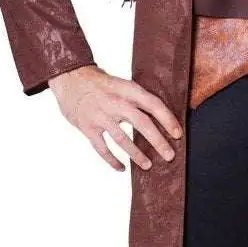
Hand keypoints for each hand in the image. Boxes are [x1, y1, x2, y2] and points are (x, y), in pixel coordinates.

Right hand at [47, 64, 183, 171]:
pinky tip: (121, 168)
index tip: (177, 134)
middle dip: (157, 141)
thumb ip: (136, 98)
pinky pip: (102, 148)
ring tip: (148, 165)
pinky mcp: (87, 127)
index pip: (152, 104)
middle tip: (169, 155)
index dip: (167, 119)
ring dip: (137, 155)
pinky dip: (112, 160)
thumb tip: (160, 117)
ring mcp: (100, 115)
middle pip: (141, 123)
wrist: (69, 78)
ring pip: (122, 139)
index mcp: (126, 89)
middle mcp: (115, 102)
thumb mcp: (120, 83)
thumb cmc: (99, 82)